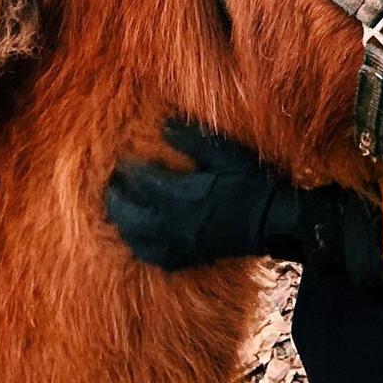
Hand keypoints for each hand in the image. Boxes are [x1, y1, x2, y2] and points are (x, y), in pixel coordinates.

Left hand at [105, 121, 382, 284]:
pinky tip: (135, 236)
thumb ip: (192, 139)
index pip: (141, 182)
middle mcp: (174, 223)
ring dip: (121, 222)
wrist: (271, 222)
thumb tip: (163, 124)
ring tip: (117, 207)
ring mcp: (179, 244)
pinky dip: (136, 244)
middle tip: (110, 183)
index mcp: (182, 195)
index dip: (127, 171)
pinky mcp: (186, 258)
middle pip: (129, 213)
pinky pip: (150, 255)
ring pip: (135, 237)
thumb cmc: (251, 183)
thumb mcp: (225, 153)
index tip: (120, 160)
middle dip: (116, 197)